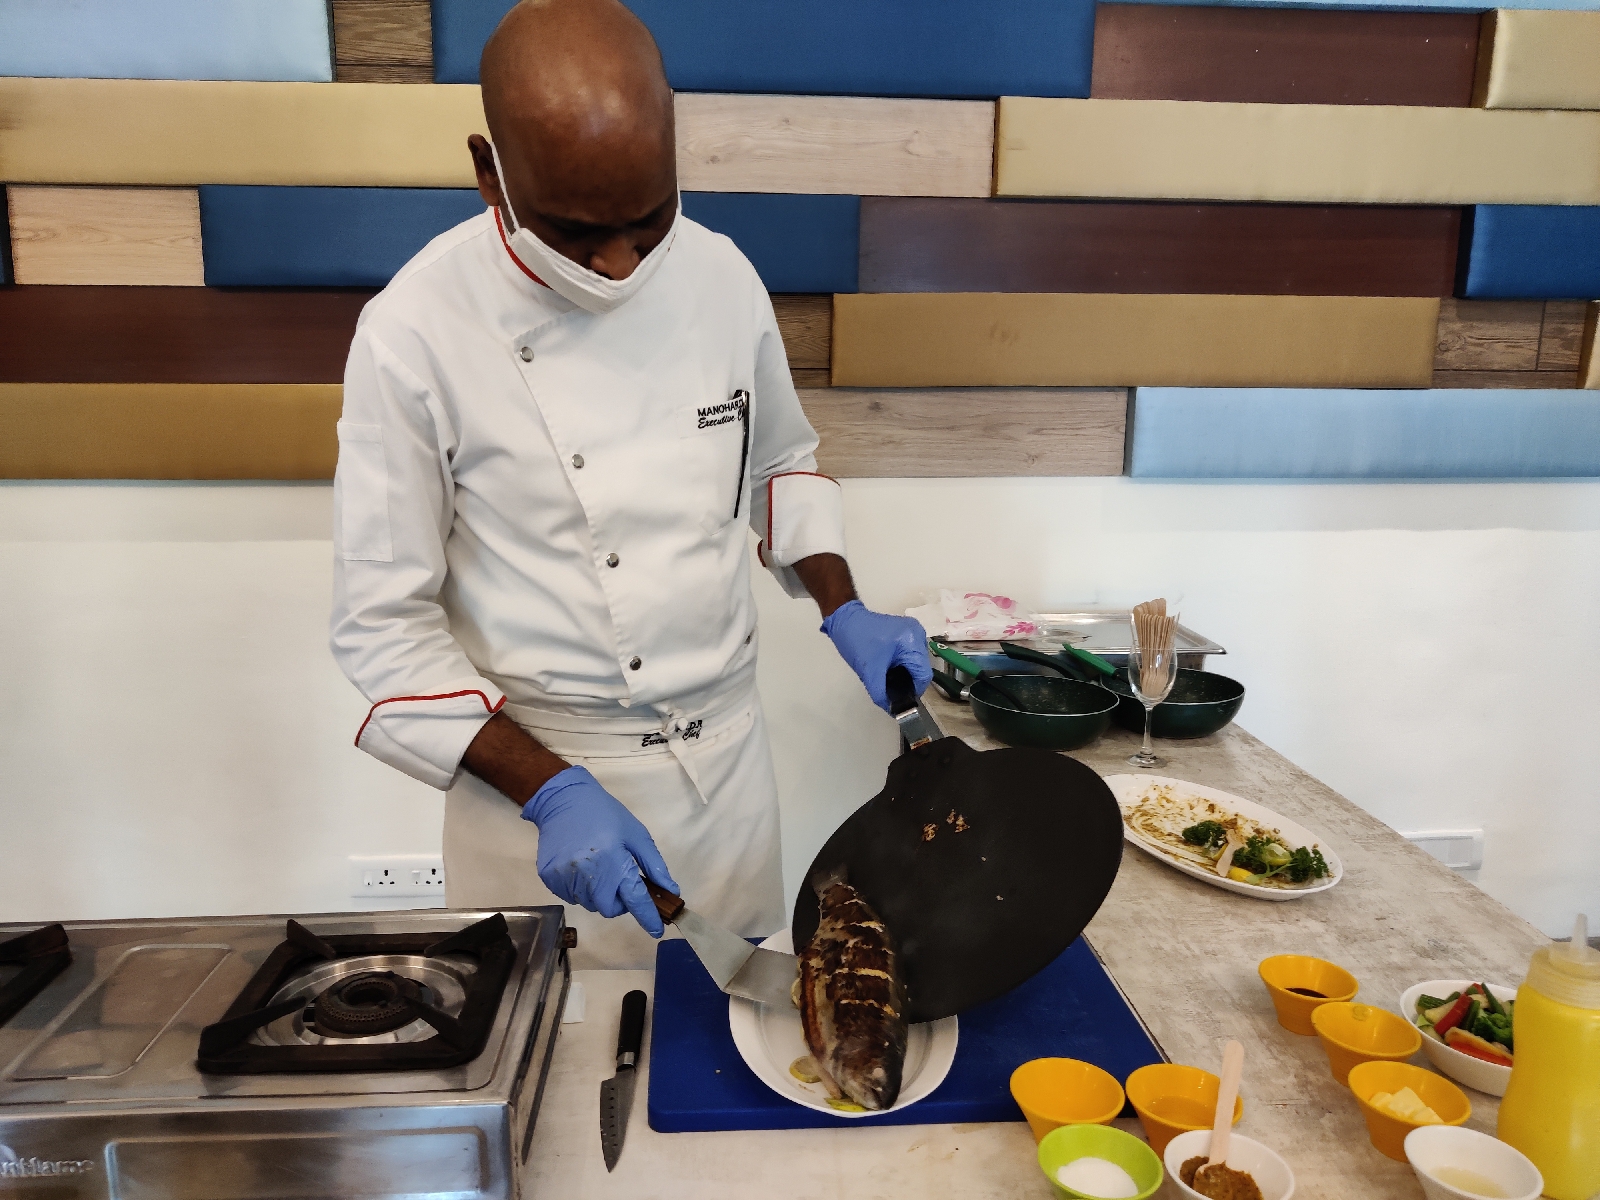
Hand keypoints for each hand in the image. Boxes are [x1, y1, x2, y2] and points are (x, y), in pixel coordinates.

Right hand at [520, 766, 678, 936]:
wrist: (563, 800)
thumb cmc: (605, 814)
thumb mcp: (636, 834)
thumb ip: (653, 865)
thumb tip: (671, 891)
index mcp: (613, 861)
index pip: (635, 899)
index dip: (648, 917)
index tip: (658, 930)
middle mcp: (588, 874)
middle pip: (609, 909)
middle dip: (620, 902)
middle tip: (621, 882)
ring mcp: (565, 878)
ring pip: (590, 904)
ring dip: (599, 894)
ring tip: (598, 867)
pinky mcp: (549, 879)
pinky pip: (571, 897)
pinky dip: (581, 889)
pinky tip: (581, 866)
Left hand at [821, 599, 932, 711]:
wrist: (845, 620)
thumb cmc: (857, 642)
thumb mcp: (869, 671)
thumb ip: (881, 694)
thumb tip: (891, 711)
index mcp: (912, 641)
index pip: (923, 675)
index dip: (914, 691)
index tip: (901, 701)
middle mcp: (918, 634)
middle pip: (921, 668)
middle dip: (907, 682)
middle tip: (891, 691)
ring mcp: (914, 632)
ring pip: (916, 663)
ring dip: (905, 674)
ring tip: (889, 680)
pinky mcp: (908, 633)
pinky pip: (911, 655)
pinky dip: (902, 664)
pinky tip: (890, 669)